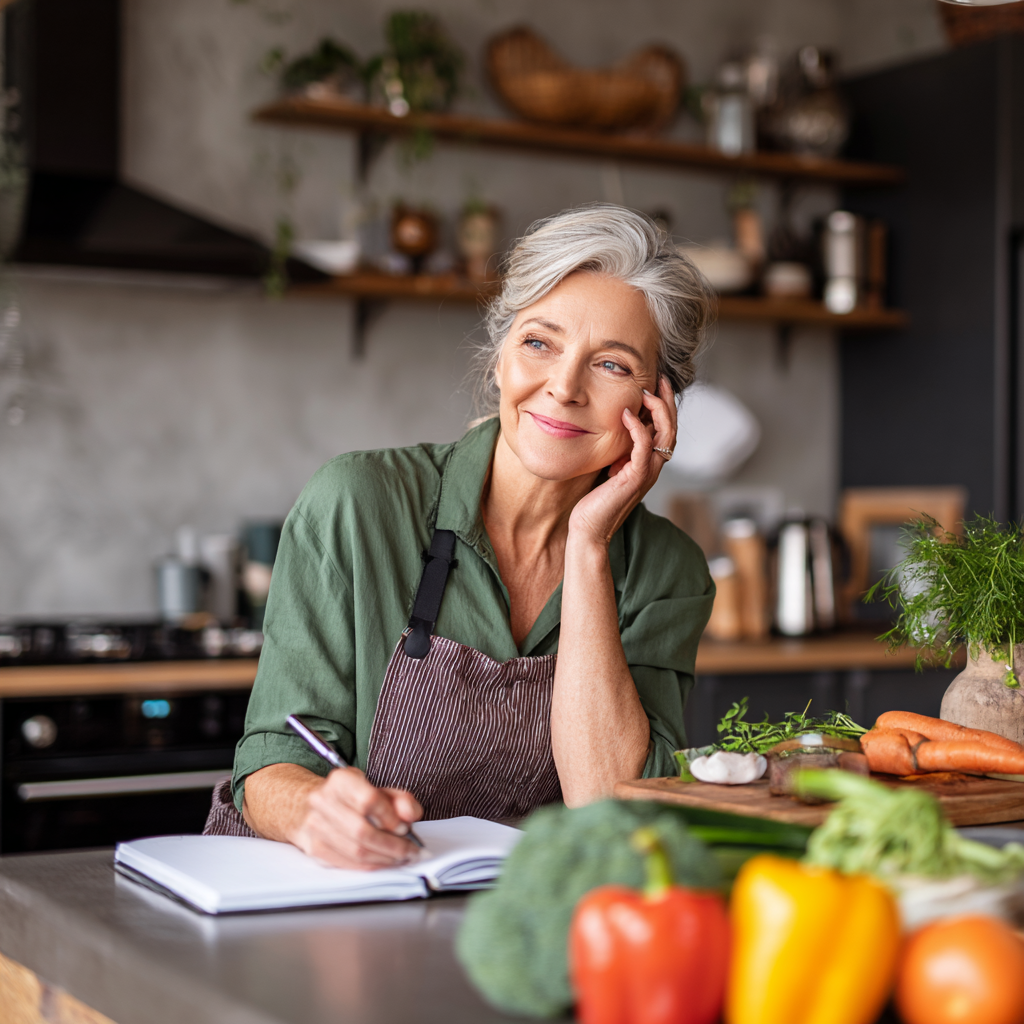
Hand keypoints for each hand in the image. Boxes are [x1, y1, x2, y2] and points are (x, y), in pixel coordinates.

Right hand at [290, 767, 422, 869]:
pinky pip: (348, 864)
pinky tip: (384, 862)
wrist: (318, 805)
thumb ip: (402, 800)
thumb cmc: (355, 798)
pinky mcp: (315, 848)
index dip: (390, 818)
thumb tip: (410, 816)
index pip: (368, 800)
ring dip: (384, 859)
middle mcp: (323, 801)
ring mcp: (315, 826)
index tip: (405, 828)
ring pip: (355, 851)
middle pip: (362, 831)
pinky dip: (371, 866)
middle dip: (392, 845)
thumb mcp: (382, 790)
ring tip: (402, 858)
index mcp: (341, 780)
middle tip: (411, 851)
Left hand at [568, 375, 676, 546]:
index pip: (666, 430)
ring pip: (664, 435)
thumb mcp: (609, 468)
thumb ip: (618, 451)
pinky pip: (643, 446)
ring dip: (658, 410)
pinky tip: (626, 414)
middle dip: (668, 401)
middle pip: (671, 428)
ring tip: (646, 391)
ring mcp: (646, 473)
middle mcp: (653, 467)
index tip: (657, 384)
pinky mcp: (635, 477)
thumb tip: (613, 430)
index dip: (665, 406)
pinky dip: (638, 428)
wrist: (589, 530)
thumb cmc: (595, 502)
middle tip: (661, 379)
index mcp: (648, 464)